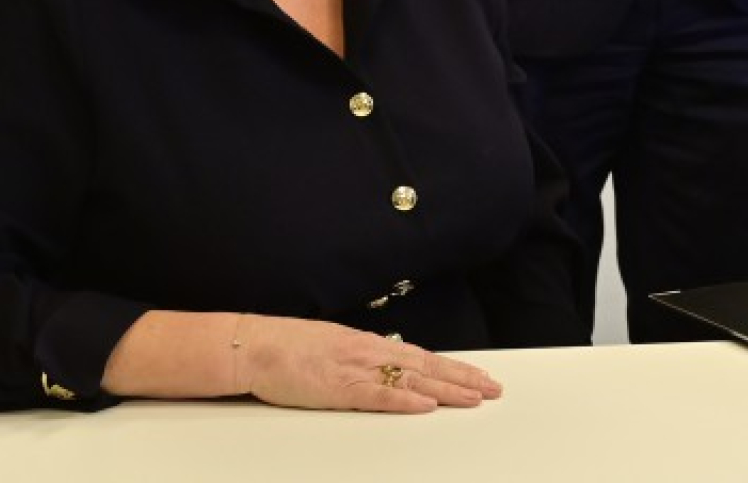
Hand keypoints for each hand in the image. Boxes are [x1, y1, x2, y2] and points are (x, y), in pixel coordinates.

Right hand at [237, 315, 503, 412]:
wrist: (253, 345)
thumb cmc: (287, 348)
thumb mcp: (333, 347)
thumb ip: (360, 357)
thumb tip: (384, 366)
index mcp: (368, 344)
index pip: (422, 357)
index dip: (453, 367)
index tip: (479, 376)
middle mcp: (370, 352)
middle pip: (427, 366)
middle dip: (463, 379)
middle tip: (494, 389)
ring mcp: (356, 369)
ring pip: (412, 379)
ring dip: (447, 389)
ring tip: (476, 397)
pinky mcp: (339, 387)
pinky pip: (379, 395)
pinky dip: (405, 400)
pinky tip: (428, 404)